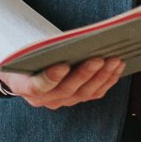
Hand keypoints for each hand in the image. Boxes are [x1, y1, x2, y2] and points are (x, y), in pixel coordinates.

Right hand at [0, 57, 124, 108]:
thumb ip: (39, 48)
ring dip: (101, 77)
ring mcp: (60, 101)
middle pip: (66, 90)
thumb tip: (68, 40)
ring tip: (114, 60)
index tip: (63, 65)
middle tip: (99, 58)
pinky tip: (117, 67)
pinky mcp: (75, 99)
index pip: (37, 87)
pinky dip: (107, 80)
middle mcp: (42, 99)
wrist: (24, 69)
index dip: (51, 78)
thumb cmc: (26, 54)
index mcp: (23, 86)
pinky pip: (94, 94)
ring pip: (84, 94)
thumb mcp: (25, 49)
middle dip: (85, 74)